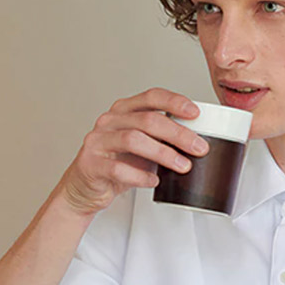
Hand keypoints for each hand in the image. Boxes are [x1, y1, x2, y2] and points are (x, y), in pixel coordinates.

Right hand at [59, 88, 208, 215]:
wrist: (85, 188)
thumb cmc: (116, 164)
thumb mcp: (141, 147)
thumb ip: (161, 139)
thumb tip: (196, 141)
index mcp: (123, 111)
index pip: (151, 97)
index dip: (175, 102)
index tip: (195, 114)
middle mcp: (109, 121)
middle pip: (148, 120)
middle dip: (178, 134)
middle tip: (198, 147)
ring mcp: (97, 141)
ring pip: (134, 140)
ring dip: (163, 153)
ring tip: (183, 166)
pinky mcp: (91, 164)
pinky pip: (118, 169)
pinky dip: (140, 176)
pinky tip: (154, 180)